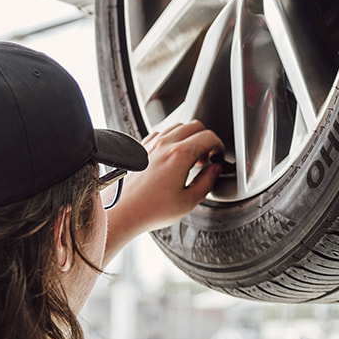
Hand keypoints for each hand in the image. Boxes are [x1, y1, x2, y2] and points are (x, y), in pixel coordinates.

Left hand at [103, 119, 221, 259]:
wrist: (119, 213)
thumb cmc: (149, 211)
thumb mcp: (188, 202)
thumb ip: (207, 182)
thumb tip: (215, 170)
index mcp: (180, 155)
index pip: (209, 137)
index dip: (219, 146)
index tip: (219, 157)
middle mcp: (165, 144)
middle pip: (195, 125)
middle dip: (206, 139)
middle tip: (206, 158)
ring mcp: (150, 144)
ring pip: (177, 126)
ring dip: (188, 138)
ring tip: (189, 159)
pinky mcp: (139, 148)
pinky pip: (160, 133)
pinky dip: (171, 139)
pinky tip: (170, 157)